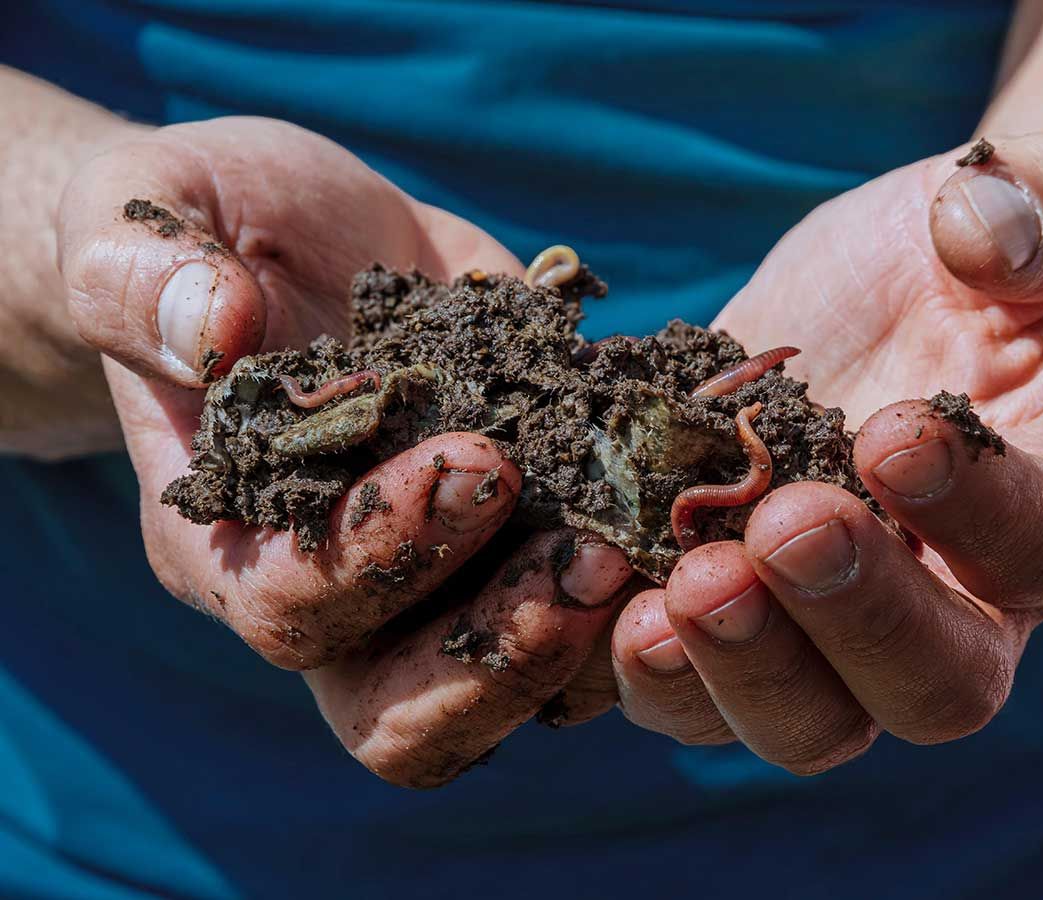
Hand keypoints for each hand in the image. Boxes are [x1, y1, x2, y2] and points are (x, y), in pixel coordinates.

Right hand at [58, 117, 634, 786]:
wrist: (293, 238)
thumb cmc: (200, 233)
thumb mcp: (146, 218)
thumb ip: (144, 275)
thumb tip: (214, 331)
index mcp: (229, 544)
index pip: (295, 610)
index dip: (383, 556)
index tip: (476, 460)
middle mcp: (341, 599)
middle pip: (410, 710)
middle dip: (507, 647)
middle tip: (598, 556)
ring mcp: (451, 585)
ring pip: (524, 690)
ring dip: (602, 635)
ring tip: (676, 547)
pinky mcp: (536, 540)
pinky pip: (606, 606)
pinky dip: (667, 567)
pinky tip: (719, 494)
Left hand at [607, 133, 1042, 771]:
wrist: (861, 321)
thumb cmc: (949, 268)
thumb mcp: (1007, 207)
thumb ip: (1039, 207)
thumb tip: (987, 231)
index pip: (1039, 544)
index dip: (979, 508)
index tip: (895, 433)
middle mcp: (951, 615)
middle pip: (934, 686)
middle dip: (854, 619)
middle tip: (781, 529)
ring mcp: (826, 645)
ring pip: (805, 723)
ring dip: (737, 673)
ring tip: (674, 593)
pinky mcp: (715, 634)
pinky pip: (680, 693)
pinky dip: (630, 665)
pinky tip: (585, 593)